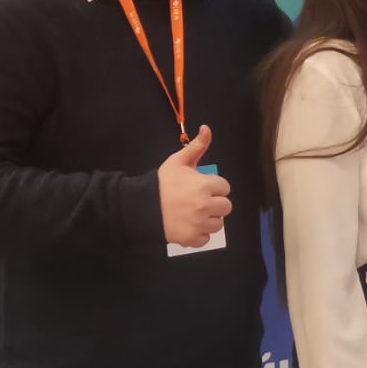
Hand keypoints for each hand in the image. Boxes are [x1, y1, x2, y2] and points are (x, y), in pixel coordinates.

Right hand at [158, 124, 231, 246]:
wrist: (141, 206)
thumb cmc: (162, 182)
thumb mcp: (178, 161)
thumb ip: (196, 146)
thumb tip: (207, 128)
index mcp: (205, 185)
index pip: (224, 187)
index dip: (214, 186)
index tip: (201, 187)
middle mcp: (205, 206)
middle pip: (226, 207)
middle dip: (215, 203)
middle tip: (199, 201)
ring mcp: (199, 224)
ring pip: (218, 223)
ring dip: (209, 219)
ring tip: (194, 213)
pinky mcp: (191, 239)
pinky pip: (206, 238)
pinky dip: (199, 234)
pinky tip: (189, 225)